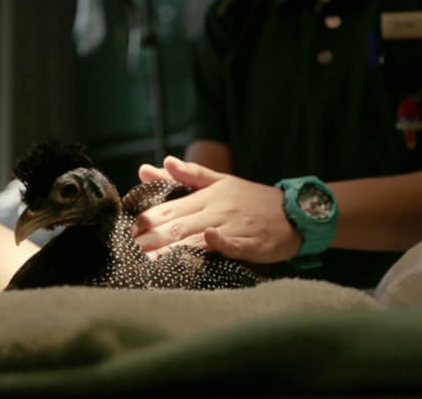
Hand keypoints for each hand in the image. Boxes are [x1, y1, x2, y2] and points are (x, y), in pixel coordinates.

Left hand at [134, 156, 300, 263]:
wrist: (295, 211)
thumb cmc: (253, 198)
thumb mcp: (221, 181)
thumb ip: (189, 174)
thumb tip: (158, 163)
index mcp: (206, 197)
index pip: (169, 208)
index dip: (147, 220)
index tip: (126, 231)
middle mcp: (216, 210)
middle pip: (179, 225)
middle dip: (153, 238)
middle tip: (131, 249)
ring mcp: (234, 225)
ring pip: (200, 237)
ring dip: (176, 247)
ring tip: (152, 257)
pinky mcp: (253, 242)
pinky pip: (235, 243)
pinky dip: (222, 241)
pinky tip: (209, 240)